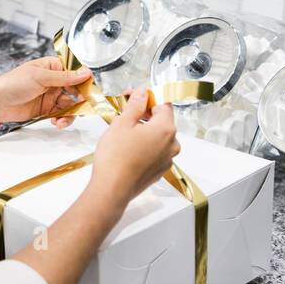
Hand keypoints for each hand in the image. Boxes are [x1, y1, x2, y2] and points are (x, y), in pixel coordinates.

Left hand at [0, 57, 91, 126]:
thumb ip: (64, 77)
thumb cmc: (12, 83)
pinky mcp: (46, 110)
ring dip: (70, 114)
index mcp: (52, 67)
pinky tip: (57, 123)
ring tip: (63, 120)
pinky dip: (62, 120)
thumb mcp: (41, 77)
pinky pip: (61, 115)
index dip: (84, 81)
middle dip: (80, 101)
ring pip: (70, 105)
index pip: (75, 72)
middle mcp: (54, 81)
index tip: (92, 90)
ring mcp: (50, 96)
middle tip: (83, 109)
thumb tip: (85, 73)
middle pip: (76, 91)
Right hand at [90, 88, 179, 202]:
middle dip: (145, 113)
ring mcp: (167, 159)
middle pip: (162, 121)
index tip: (133, 96)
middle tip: (124, 112)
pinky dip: (144, 145)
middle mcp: (172, 144)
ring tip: (123, 131)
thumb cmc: (116, 157)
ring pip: (158, 137)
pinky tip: (127, 148)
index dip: (148, 97)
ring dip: (144, 130)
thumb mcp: (122, 123)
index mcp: (166, 129)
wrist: (112, 189)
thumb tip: (143, 94)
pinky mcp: (159, 171)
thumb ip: (135, 105)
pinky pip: (155, 151)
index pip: (164, 104)